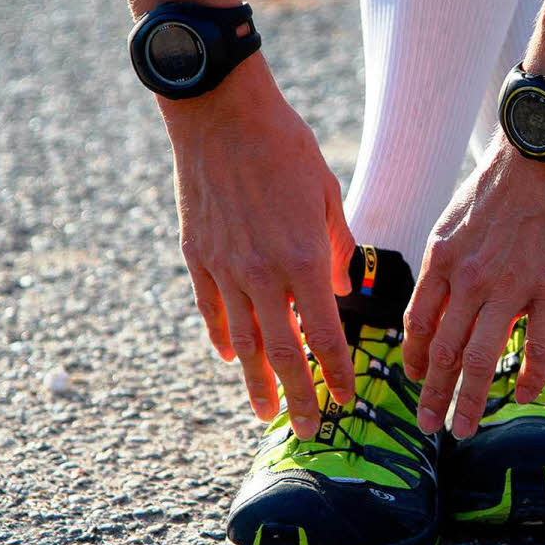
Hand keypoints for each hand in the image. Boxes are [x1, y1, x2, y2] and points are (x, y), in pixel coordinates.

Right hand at [162, 58, 355, 438]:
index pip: (325, 336)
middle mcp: (263, 275)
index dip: (337, 373)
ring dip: (257, 382)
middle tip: (310, 431)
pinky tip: (231, 358)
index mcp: (303, 260)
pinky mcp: (196, 257)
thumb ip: (338, 249)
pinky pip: (212, 311)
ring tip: (265, 413)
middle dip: (300, 398)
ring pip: (244, 343)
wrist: (221, 114)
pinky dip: (223, 338)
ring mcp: (224, 270)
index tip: (347, 398)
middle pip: (285, 354)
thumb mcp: (326, 195)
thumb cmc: (286, 148)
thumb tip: (345, 291)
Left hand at [403, 138, 544, 438]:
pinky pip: (536, 347)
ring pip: (480, 359)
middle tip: (428, 425)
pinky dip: (528, 377)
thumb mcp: (459, 213)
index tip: (414, 380)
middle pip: (442, 350)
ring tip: (462, 429)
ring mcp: (510, 285)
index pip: (418, 322)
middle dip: (432, 394)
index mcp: (442, 257)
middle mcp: (469, 277)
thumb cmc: (508, 176)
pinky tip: (524, 395)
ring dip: (469, 400)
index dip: (413, 358)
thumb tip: (449, 285)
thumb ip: (452, 254)